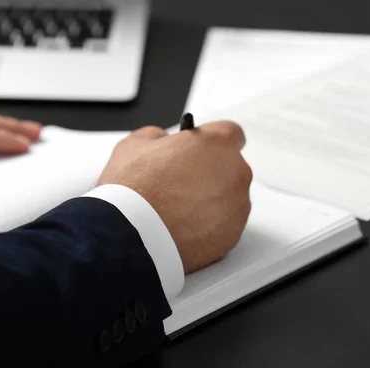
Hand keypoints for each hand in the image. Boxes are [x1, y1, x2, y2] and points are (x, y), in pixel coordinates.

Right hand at [98, 122, 252, 273]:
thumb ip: (160, 136)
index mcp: (218, 143)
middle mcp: (236, 173)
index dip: (210, 142)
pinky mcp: (232, 236)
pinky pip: (224, 225)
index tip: (198, 150)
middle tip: (181, 182)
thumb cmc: (134, 189)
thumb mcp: (137, 143)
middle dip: (210, 172)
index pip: (230, 133)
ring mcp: (237, 207)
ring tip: (179, 209)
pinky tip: (184, 226)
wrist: (132, 236)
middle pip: (231, 167)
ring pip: (229, 198)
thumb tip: (164, 143)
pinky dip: (209, 225)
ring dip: (211, 200)